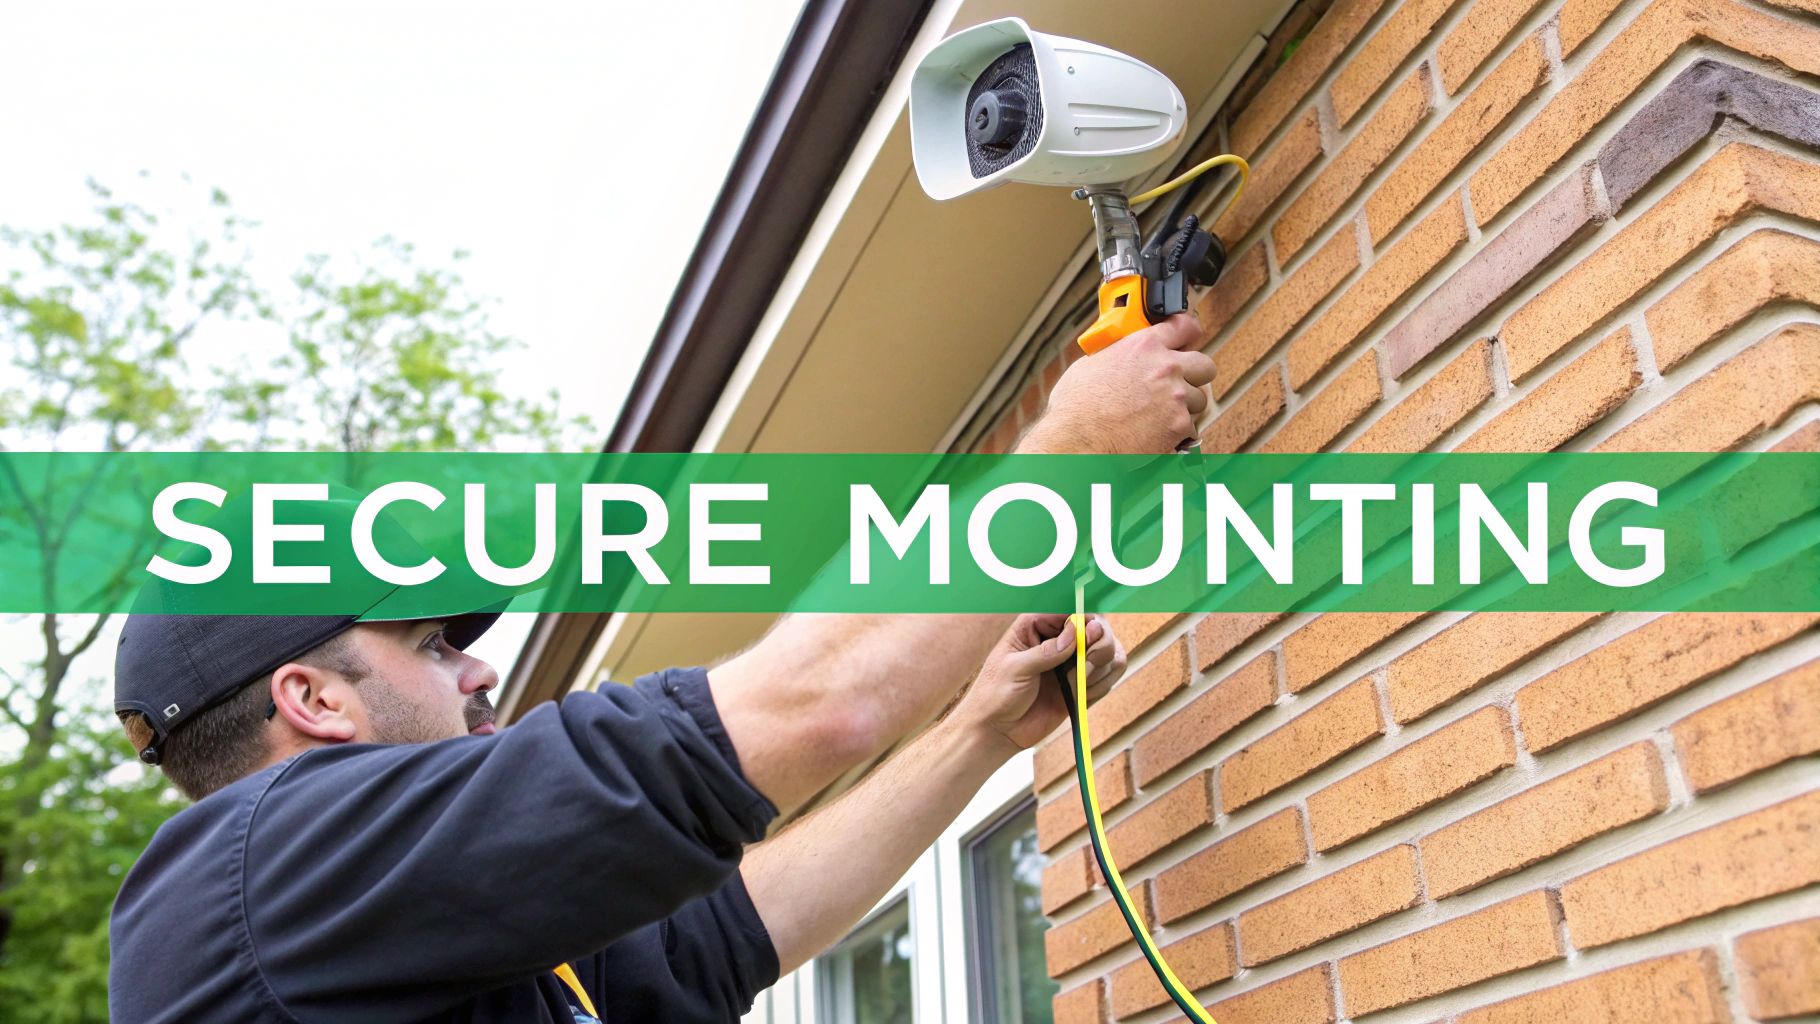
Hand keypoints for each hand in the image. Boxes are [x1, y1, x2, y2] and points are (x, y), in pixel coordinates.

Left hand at [951, 613, 1127, 754]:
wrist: (998, 731)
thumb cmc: (996, 694)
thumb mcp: (1015, 668)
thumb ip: (1046, 651)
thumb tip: (1075, 632)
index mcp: (1036, 625)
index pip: (1071, 609)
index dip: (1087, 619)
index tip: (1089, 636)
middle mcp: (1059, 639)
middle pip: (1098, 626)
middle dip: (1100, 646)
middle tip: (1084, 667)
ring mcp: (1072, 661)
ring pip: (1110, 651)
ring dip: (1102, 668)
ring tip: (1079, 684)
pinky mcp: (1082, 684)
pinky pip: (1108, 675)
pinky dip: (1103, 684)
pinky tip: (1081, 696)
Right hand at [1019, 314, 1214, 454]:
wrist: (1076, 440)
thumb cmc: (1076, 407)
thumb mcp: (1092, 364)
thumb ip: (1118, 356)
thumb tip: (1120, 359)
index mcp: (1144, 346)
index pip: (1185, 327)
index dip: (1188, 334)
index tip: (1187, 340)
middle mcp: (1165, 368)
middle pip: (1205, 365)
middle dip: (1195, 375)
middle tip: (1180, 383)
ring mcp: (1175, 397)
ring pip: (1199, 400)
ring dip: (1184, 406)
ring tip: (1159, 414)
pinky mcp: (1178, 425)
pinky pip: (1190, 426)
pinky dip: (1176, 432)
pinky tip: (1155, 432)